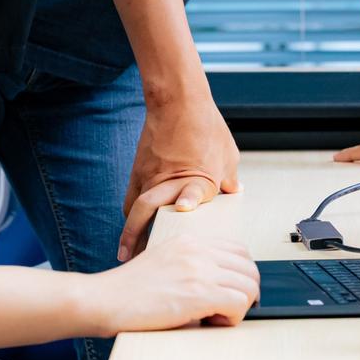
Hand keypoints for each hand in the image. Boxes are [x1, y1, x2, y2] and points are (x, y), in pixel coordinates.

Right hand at [89, 234, 259, 333]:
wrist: (104, 300)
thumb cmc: (128, 290)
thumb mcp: (162, 263)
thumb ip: (190, 267)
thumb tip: (218, 287)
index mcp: (188, 240)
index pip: (238, 250)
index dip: (239, 274)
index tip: (229, 291)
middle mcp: (197, 250)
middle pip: (250, 267)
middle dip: (245, 291)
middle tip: (226, 308)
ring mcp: (199, 269)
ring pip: (250, 285)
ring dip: (239, 306)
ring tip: (215, 316)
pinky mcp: (199, 293)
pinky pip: (240, 303)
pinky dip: (232, 318)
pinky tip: (210, 321)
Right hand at [119, 89, 240, 260]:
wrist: (178, 101)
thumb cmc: (204, 125)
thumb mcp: (227, 154)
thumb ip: (228, 179)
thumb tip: (233, 193)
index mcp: (199, 175)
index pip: (193, 190)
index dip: (190, 199)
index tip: (185, 207)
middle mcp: (170, 178)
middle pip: (149, 209)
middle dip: (140, 237)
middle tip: (135, 258)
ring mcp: (151, 175)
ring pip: (136, 208)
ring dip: (131, 232)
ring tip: (127, 252)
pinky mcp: (139, 170)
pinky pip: (132, 198)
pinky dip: (132, 215)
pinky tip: (131, 227)